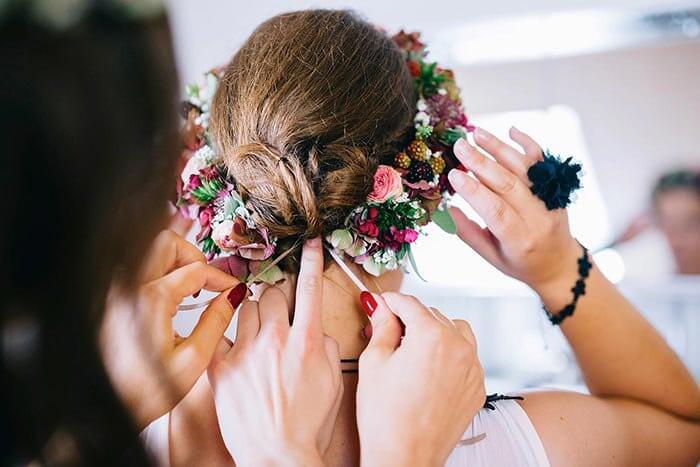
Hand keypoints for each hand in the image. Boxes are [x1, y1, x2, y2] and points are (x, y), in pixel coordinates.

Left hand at [100, 230, 244, 427]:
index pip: (196, 270)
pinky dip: (159, 273)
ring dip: (174, 261)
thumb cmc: (145, 393)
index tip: (233, 290)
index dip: (221, 278)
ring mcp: (116, 292)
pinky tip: (171, 297)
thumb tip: (233, 297)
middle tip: (207, 280)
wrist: (107, 409)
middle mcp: (129, 288)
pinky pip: (137, 270)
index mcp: (152, 300)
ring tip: (190, 288)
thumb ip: (217, 321)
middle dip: (193, 255)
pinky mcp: (111, 302)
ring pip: (148, 252)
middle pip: (166, 242)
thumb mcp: (193, 360)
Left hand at [208, 238, 342, 466]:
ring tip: (260, 336)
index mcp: (307, 341)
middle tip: (281, 315)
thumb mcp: (334, 382)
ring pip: (247, 307)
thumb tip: (314, 328)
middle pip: (274, 293)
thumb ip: (325, 345)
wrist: (277, 457)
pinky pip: (222, 332)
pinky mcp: (221, 368)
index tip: (311, 241)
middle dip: (279, 299)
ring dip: (255, 314)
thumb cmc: (308, 425)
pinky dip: (230, 334)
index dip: (312, 259)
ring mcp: (246, 352)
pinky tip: (238, 347)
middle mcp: (275, 340)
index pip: (310, 287)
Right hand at [357, 293, 484, 466]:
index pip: (409, 304)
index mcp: (431, 335)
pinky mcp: (476, 388)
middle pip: (433, 315)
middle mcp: (459, 347)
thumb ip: (381, 326)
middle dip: (410, 319)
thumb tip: (380, 307)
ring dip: (436, 331)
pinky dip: (450, 355)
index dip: (390, 301)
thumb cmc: (384, 416)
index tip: (380, 304)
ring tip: (412, 349)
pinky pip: (466, 357)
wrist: (405, 458)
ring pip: (456, 331)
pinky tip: (429, 370)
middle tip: (387, 332)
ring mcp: (472, 368)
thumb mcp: (374, 362)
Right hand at [447, 127, 581, 294]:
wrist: (559, 262)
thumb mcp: (490, 256)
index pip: (495, 211)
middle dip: (481, 163)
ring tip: (476, 133)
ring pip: (524, 168)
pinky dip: (528, 144)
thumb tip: (445, 208)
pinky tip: (510, 131)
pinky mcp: (557, 188)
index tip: (453, 174)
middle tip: (459, 145)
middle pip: (508, 184)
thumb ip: (468, 233)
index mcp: (519, 240)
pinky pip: (543, 162)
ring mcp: (551, 201)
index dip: (474, 191)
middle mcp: (538, 218)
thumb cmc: (519, 262)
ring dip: (499, 148)